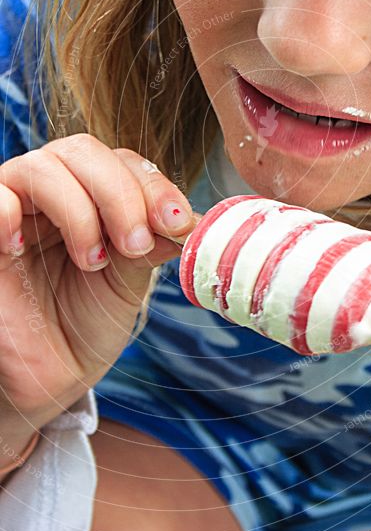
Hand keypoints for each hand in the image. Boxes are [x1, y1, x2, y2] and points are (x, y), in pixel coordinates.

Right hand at [0, 134, 198, 430]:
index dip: (153, 186)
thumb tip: (192, 219)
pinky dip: (10, 212)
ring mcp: (16, 209)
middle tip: (136, 242)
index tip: (177, 223)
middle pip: (82, 151)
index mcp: (94, 195)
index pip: (122, 162)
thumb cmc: (87, 324)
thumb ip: (150, 242)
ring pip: (41, 166)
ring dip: (77, 210)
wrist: (47, 378)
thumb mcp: (129, 281)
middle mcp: (54, 191)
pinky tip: (24, 248)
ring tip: (92, 261)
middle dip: (120, 194)